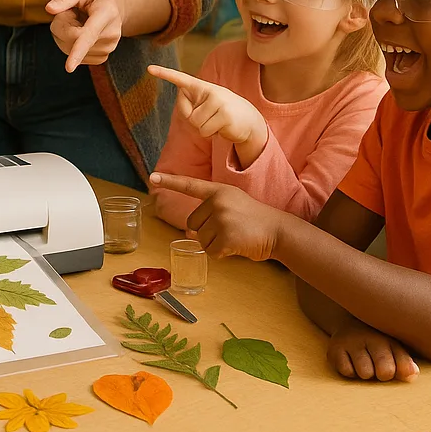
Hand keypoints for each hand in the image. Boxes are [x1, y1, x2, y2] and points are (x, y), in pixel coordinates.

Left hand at [46, 0, 123, 71]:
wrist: (115, 7)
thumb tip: (49, 9)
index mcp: (106, 13)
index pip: (89, 34)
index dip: (77, 51)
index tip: (69, 67)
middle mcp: (111, 33)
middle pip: (71, 40)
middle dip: (62, 25)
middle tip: (71, 12)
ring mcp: (108, 48)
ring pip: (70, 49)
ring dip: (66, 35)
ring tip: (80, 21)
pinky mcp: (102, 57)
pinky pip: (75, 56)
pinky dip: (71, 45)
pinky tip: (81, 33)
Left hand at [148, 66, 267, 150]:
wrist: (250, 120)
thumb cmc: (221, 113)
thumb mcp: (205, 107)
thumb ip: (190, 106)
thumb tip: (185, 107)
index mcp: (202, 86)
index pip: (181, 78)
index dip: (164, 74)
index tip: (149, 69)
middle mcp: (210, 90)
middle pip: (188, 115)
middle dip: (196, 122)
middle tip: (211, 118)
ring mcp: (219, 102)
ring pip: (196, 125)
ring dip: (205, 130)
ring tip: (218, 122)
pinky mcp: (225, 116)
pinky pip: (205, 132)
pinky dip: (212, 134)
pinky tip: (223, 128)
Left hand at [148, 173, 286, 260]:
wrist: (278, 231)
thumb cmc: (254, 220)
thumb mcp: (232, 205)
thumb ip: (210, 212)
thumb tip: (188, 233)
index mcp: (218, 191)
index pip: (190, 185)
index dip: (170, 182)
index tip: (152, 178)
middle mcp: (217, 202)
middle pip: (192, 224)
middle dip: (205, 232)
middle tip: (228, 230)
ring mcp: (221, 219)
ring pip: (201, 240)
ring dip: (215, 244)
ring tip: (235, 236)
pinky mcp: (225, 237)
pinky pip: (211, 252)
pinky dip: (222, 254)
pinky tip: (236, 246)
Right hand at [327, 318, 418, 382]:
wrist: (349, 322)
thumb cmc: (378, 343)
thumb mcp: (394, 349)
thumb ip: (405, 363)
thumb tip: (412, 374)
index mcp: (389, 337)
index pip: (404, 365)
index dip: (401, 372)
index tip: (396, 366)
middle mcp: (369, 336)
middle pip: (385, 371)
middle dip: (383, 374)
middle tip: (377, 366)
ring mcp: (350, 341)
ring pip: (365, 373)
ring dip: (365, 373)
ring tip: (364, 363)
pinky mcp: (334, 348)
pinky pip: (346, 371)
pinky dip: (350, 371)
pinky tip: (350, 361)